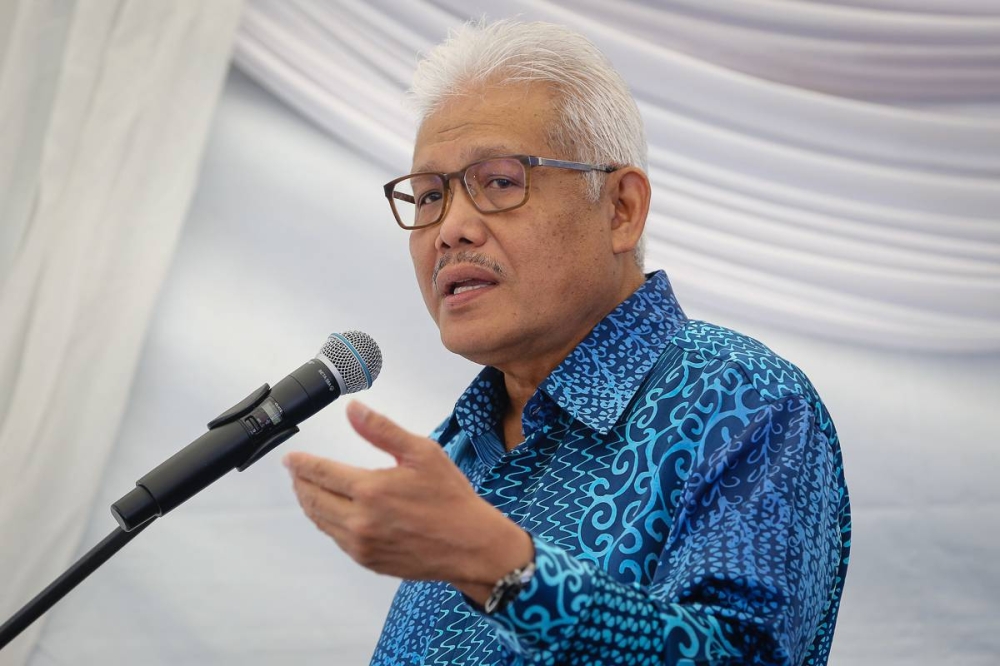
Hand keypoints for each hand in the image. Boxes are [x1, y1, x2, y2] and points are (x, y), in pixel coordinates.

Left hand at [284, 401, 532, 602]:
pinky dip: (327, 523)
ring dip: (310, 503)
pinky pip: (336, 539)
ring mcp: (361, 544)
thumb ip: (381, 430)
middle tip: (296, 473)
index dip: (301, 464)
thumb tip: (352, 409)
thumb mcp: (422, 453)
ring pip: (321, 521)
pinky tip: (332, 513)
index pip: (321, 473)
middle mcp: (360, 520)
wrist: (470, 545)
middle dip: (300, 483)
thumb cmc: (450, 498)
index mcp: (371, 490)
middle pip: (313, 499)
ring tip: (308, 490)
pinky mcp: (367, 560)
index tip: (290, 459)